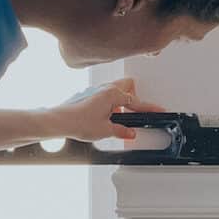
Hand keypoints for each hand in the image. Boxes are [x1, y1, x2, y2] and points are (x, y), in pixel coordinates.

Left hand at [48, 78, 164, 141]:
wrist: (59, 121)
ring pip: (117, 90)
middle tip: (136, 113)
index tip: (158, 110)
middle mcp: (105, 89)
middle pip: (128, 86)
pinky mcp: (89, 95)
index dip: (149, 108)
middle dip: (134, 98)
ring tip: (120, 118)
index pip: (136, 102)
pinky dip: (111, 105)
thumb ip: (121, 131)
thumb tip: (129, 132)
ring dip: (121, 102)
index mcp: (113, 94)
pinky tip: (107, 117)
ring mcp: (96, 90)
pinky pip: (107, 95)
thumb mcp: (105, 130)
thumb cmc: (78, 122)